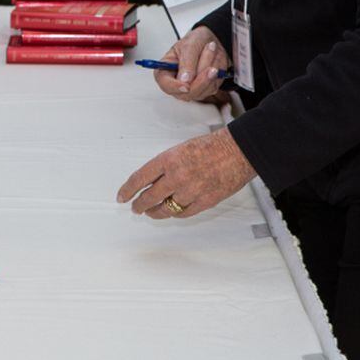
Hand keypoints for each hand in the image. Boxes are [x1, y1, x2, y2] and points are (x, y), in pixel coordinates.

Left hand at [115, 126, 256, 218]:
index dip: (128, 190)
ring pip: (166, 209)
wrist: (239, 150)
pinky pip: (184, 213)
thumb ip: (165, 166)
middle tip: (135, 208)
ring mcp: (191, 190)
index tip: (121, 197)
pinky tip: (172, 213)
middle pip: (149, 197)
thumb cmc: (211, 146)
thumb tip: (151, 181)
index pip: (139, 178)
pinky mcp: (205, 201)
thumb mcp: (180, 149)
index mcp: (168, 159)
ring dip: (156, 212)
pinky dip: (176, 214)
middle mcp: (177, 176)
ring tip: (151, 212)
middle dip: (139, 205)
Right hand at [154, 26, 230, 102]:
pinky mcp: (206, 89)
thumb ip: (187, 63)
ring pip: (202, 89)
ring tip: (210, 50)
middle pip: (187, 93)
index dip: (175, 87)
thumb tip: (185, 80)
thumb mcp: (189, 46)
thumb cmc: (194, 41)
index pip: (165, 84)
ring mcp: (192, 88)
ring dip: (210, 69)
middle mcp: (177, 83)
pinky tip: (214, 60)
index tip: (186, 85)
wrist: (210, 41)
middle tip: (211, 66)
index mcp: (165, 72)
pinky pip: (212, 86)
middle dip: (201, 78)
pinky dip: (216, 72)